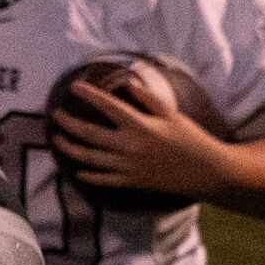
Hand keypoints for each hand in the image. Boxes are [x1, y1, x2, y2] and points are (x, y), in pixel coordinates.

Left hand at [55, 77, 228, 202]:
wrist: (209, 172)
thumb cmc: (192, 139)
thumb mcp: (173, 115)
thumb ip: (148, 99)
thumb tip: (127, 83)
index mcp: (141, 126)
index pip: (108, 107)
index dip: (89, 95)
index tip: (74, 86)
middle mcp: (131, 146)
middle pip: (90, 134)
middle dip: (68, 123)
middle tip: (55, 114)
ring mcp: (129, 166)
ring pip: (90, 158)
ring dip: (69, 148)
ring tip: (56, 139)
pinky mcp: (133, 181)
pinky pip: (104, 180)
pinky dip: (88, 175)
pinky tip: (76, 171)